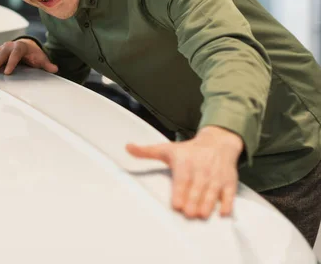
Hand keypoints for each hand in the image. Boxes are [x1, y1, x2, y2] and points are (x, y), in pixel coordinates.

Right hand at [0, 38, 57, 74]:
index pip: (15, 54)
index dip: (11, 63)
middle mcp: (10, 45)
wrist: (27, 46)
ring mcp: (2, 48)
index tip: (7, 72)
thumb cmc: (34, 54)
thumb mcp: (41, 58)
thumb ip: (47, 64)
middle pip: (2, 54)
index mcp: (21, 46)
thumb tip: (55, 69)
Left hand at [126, 125, 243, 218]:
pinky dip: (228, 202)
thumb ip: (147, 152)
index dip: (180, 191)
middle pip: (197, 187)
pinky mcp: (229, 181)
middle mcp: (202, 168)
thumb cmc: (188, 150)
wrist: (218, 142)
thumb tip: (127, 147)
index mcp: (185, 161)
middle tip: (189, 214)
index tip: (177, 204)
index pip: (183, 178)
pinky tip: (223, 212)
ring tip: (202, 215)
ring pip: (213, 191)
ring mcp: (216, 175)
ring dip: (208, 204)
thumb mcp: (166, 148)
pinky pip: (230, 192)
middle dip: (193, 200)